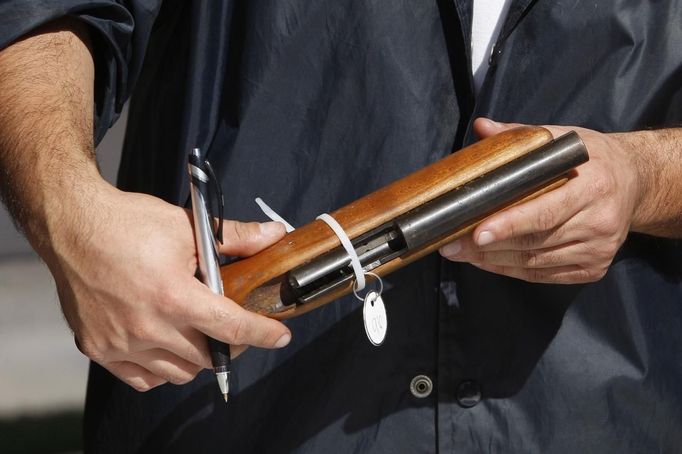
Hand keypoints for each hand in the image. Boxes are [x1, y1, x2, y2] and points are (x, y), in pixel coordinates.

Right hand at [46, 182, 290, 390]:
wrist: (70, 224)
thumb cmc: (127, 222)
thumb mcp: (186, 225)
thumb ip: (235, 237)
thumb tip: (273, 235)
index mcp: (173, 296)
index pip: (232, 328)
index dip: (263, 333)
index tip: (279, 336)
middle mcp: (146, 326)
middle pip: (208, 357)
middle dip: (231, 345)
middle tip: (234, 328)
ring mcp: (119, 342)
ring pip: (178, 373)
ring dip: (198, 359)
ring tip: (199, 334)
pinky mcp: (98, 347)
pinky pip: (142, 378)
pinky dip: (162, 369)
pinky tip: (167, 346)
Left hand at [439, 118, 641, 283]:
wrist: (636, 182)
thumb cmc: (593, 159)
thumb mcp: (563, 138)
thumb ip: (521, 135)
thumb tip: (482, 127)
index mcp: (594, 186)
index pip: (545, 212)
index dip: (509, 225)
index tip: (477, 233)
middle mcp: (600, 221)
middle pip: (535, 242)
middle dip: (488, 247)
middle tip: (451, 244)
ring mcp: (599, 249)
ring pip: (535, 262)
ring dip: (494, 260)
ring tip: (462, 253)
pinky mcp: (594, 268)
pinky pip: (543, 275)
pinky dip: (512, 270)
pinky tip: (488, 261)